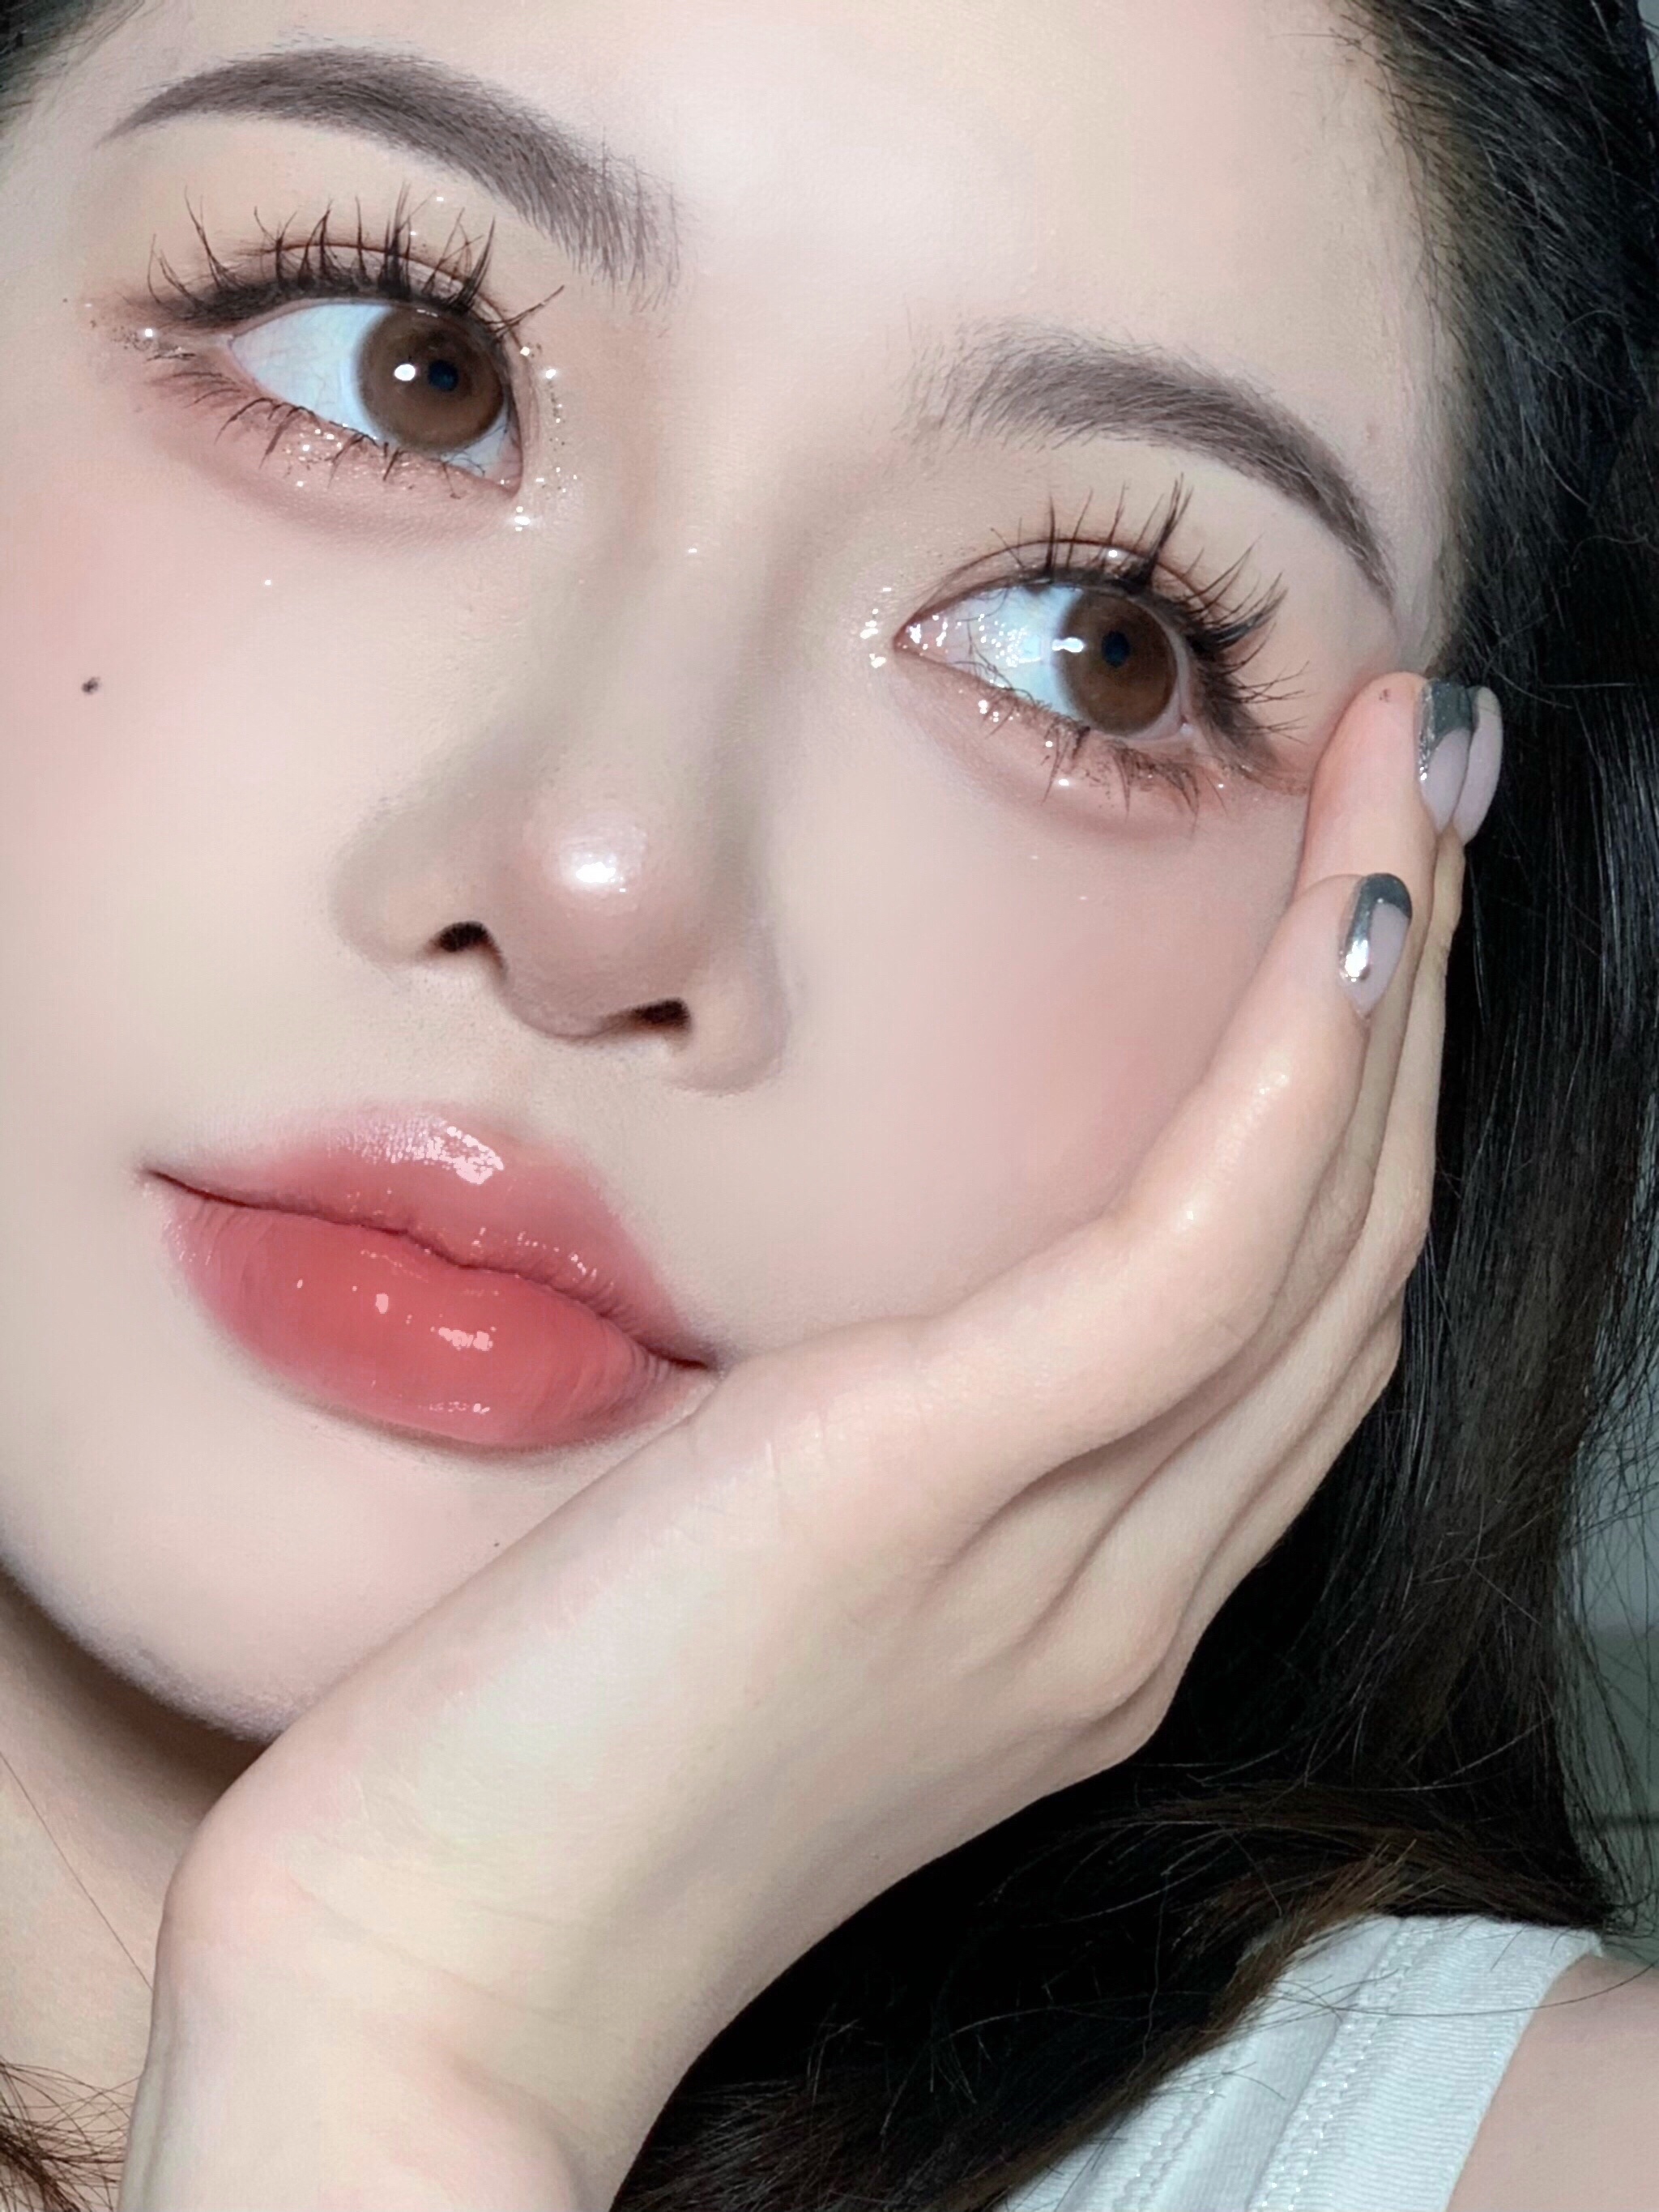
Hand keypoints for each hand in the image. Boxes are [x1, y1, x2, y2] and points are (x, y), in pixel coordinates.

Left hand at [121, 672, 1486, 2210]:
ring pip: (1318, 1236)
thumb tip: (876, 1310)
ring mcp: (1058, 1567)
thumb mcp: (739, 1575)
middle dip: (1411, 1007)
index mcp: (1078, 1613)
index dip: (1358, 1111)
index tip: (1362, 910)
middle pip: (1347, 1261)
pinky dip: (1294, 1074)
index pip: (1281, 1331)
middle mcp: (1119, 1596)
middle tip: (1422, 786)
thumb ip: (866, 1459)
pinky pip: (1190, 1260)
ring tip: (1406, 769)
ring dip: (1387, 979)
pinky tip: (1337, 912)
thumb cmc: (535, 1763)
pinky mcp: (931, 1495)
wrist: (412, 1989)